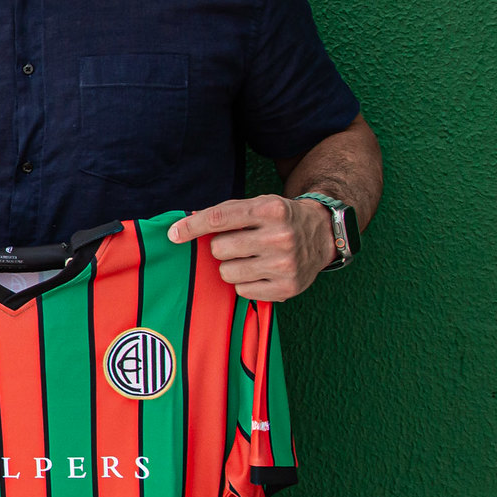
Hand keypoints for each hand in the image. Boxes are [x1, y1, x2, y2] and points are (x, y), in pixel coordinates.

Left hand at [168, 194, 334, 301]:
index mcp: (270, 210)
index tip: (173, 234)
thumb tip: (184, 226)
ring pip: (228, 273)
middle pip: (219, 249)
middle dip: (221, 247)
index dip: (192, 227)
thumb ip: (224, 213)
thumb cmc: (280, 218)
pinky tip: (261, 272)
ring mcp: (285, 264)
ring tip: (251, 258)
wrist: (323, 234)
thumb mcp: (258, 204)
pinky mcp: (287, 288)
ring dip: (231, 266)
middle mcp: (280, 236)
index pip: (219, 219)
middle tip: (238, 244)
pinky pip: (242, 291)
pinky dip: (245, 283)